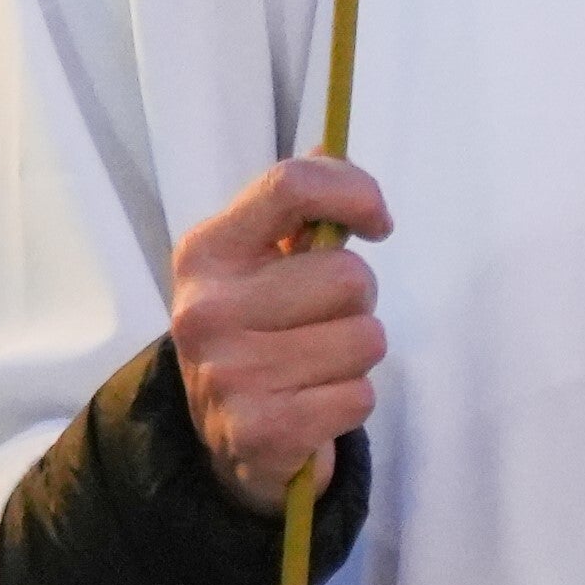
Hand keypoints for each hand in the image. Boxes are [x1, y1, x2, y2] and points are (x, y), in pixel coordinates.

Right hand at [170, 154, 388, 511]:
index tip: (378, 224)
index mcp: (206, 252)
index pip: (290, 186)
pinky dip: (352, 401)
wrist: (226, 437)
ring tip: (317, 365)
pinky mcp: (261, 432)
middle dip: (358, 300)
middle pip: (350, 275)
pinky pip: (360, 397)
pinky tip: (314, 403)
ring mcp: (229, 374)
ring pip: (366, 339)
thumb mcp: (259, 262)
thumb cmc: (259, 330)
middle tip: (323, 321)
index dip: (354, 193)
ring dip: (357, 354)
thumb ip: (294, 206)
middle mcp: (207, 309)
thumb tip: (329, 146)